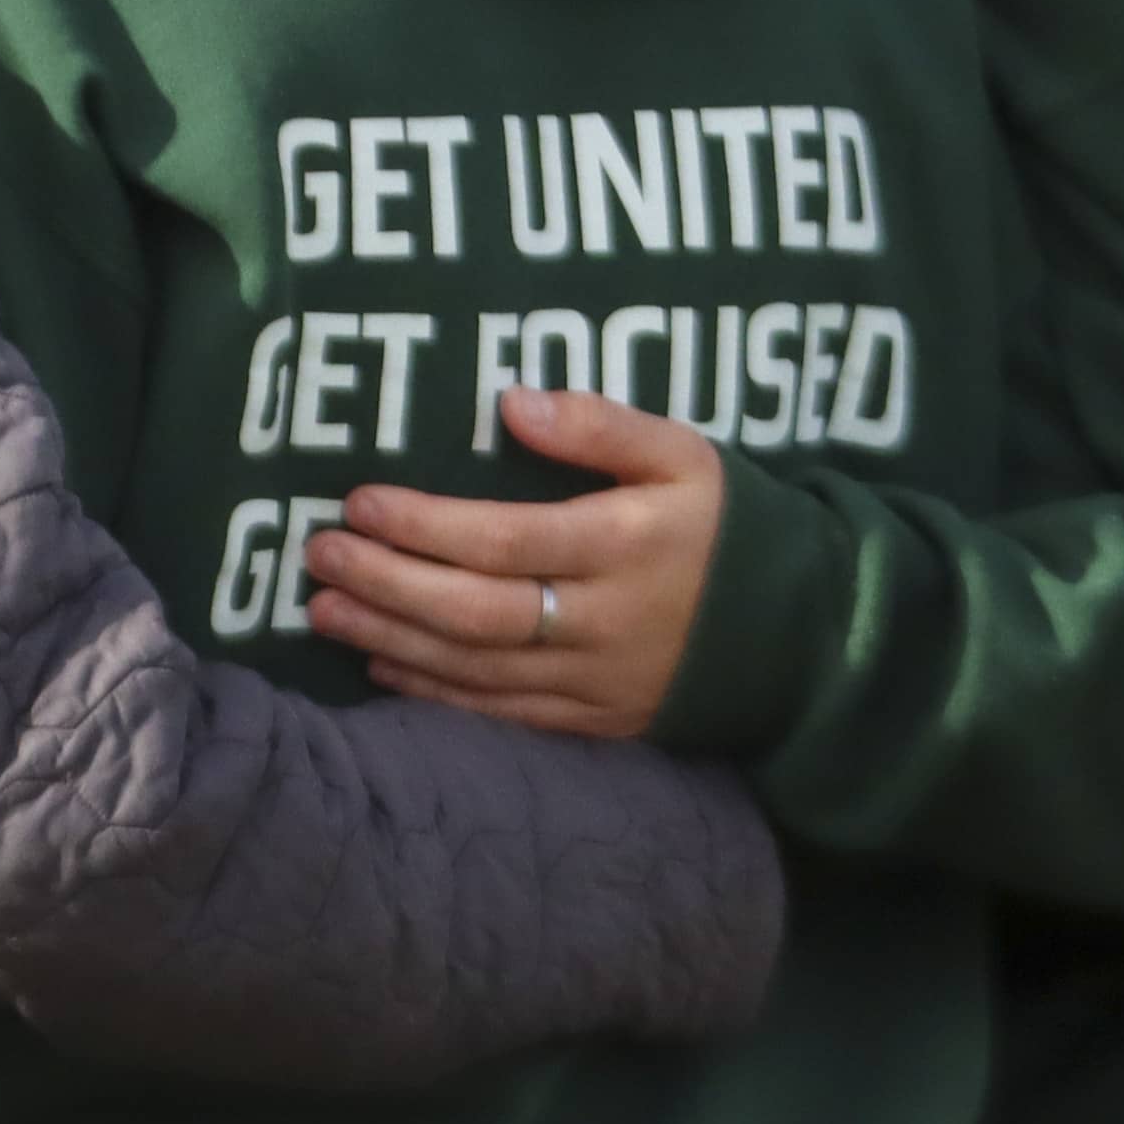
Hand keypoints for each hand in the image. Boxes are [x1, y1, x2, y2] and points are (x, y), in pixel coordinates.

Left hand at [286, 389, 719, 739]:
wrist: (806, 634)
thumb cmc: (730, 525)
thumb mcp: (683, 453)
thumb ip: (599, 425)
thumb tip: (510, 401)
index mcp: (622, 547)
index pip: (503, 540)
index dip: (424, 526)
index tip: (358, 502)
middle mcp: (602, 623)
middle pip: (475, 613)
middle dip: (387, 586)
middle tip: (318, 557)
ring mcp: (596, 682)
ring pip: (477, 669)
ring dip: (392, 639)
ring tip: (323, 609)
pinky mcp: (595, 722)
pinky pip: (502, 712)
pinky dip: (435, 692)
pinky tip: (383, 663)